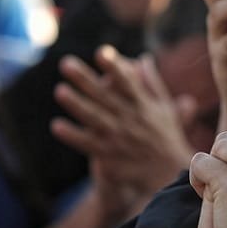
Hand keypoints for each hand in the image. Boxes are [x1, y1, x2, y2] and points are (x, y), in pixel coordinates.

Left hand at [51, 45, 195, 200]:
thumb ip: (152, 83)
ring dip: (77, 104)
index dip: (115, 67)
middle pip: (105, 96)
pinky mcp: (110, 156)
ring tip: (60, 91)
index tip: (102, 52)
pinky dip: (73, 135)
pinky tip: (57, 126)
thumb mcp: (164, 108)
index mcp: (143, 105)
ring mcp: (119, 138)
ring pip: (94, 118)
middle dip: (85, 80)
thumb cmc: (166, 137)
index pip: (128, 82)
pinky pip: (88, 144)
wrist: (169, 175)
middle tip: (66, 63)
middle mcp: (130, 119)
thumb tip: (143, 57)